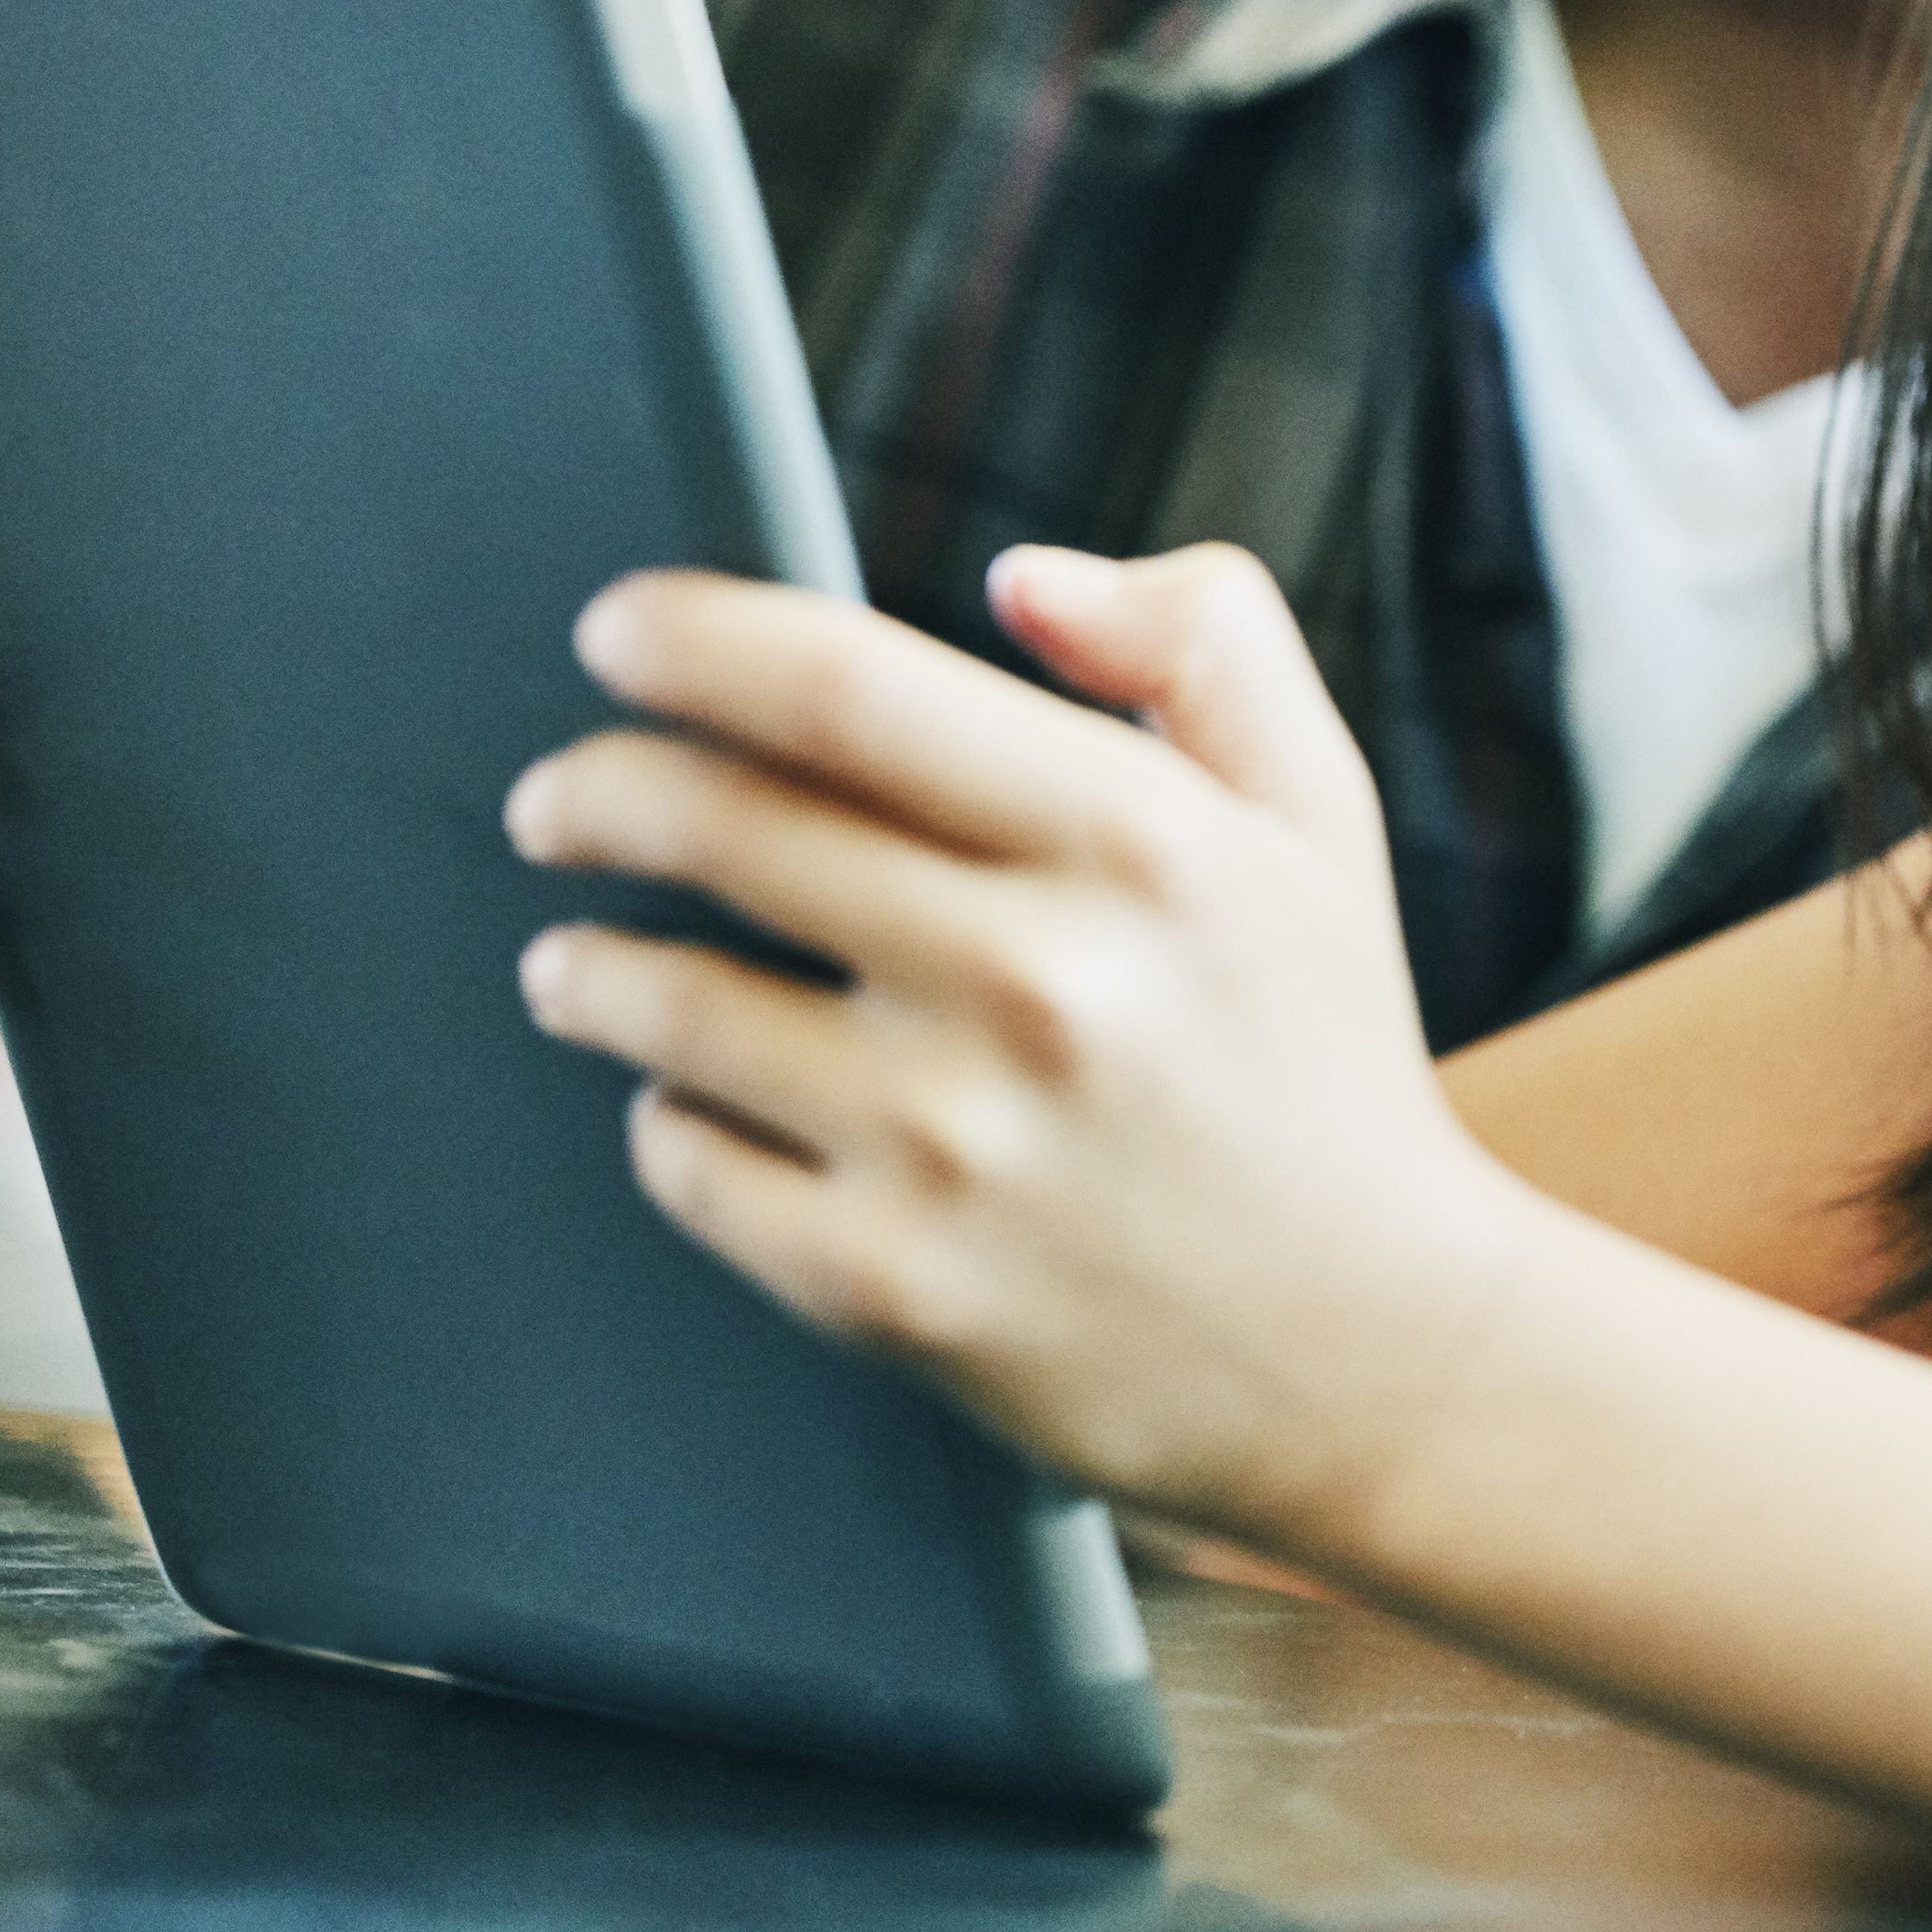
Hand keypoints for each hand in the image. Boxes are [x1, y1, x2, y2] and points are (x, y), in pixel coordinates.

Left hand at [506, 544, 1502, 1540]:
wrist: (1373, 1355)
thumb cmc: (1321, 1064)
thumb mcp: (1318, 821)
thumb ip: (1208, 645)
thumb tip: (1021, 576)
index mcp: (1143, 842)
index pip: (850, 689)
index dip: (695, 640)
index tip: (618, 632)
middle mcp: (1041, 984)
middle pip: (722, 826)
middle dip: (595, 791)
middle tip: (558, 799)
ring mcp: (954, 1145)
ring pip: (668, 1003)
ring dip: (590, 964)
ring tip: (579, 963)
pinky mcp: (889, 1288)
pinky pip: (687, 1163)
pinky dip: (664, 1119)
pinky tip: (694, 1104)